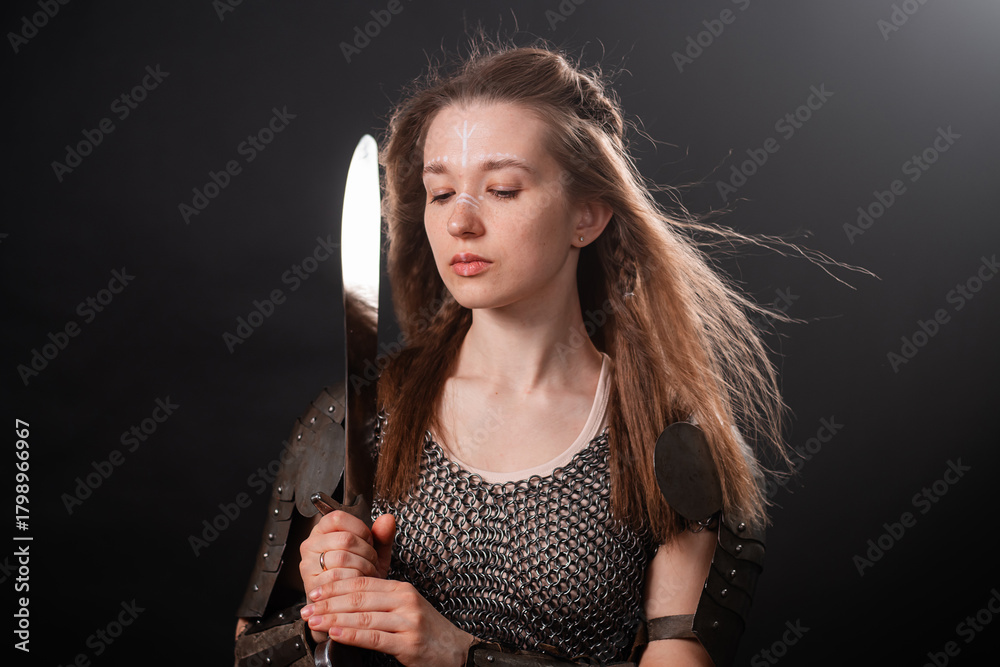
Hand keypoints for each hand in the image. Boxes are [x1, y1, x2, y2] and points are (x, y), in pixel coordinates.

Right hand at [298, 511, 395, 642]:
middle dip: (366, 552)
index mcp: (323, 531)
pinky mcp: (311, 584)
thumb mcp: (372, 554)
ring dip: (363, 567)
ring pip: (342, 558)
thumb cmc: (356, 578)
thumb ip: (381, 536)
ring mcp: (308, 565)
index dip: (359, 528)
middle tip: (372, 561)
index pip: (338, 517)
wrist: (346, 608)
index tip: (368, 540)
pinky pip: (338, 578)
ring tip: (368, 574)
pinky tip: (361, 584)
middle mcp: (311, 545)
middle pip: (344, 538)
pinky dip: (355, 581)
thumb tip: (388, 519)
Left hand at [300, 576, 475, 666]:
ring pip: (363, 616)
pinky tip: (335, 633)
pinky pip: (373, 637)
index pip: (362, 582)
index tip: (314, 592)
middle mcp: (405, 601)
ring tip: (314, 621)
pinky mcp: (408, 643)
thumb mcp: (406, 606)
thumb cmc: (427, 630)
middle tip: (307, 608)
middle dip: (328, 603)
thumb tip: (345, 597)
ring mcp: (408, 622)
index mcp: (401, 589)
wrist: (456, 651)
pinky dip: (351, 634)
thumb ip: (380, 599)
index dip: (335, 586)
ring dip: (333, 618)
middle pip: (358, 598)